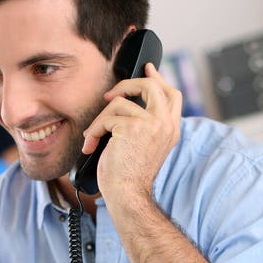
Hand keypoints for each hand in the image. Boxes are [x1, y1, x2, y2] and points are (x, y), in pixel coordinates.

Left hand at [82, 63, 181, 205]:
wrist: (128, 194)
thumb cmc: (130, 176)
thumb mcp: (145, 146)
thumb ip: (146, 125)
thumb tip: (127, 101)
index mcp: (171, 129)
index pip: (171, 94)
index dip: (158, 79)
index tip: (148, 68)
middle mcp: (165, 124)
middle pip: (151, 85)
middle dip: (127, 84)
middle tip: (110, 95)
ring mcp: (151, 123)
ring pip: (120, 102)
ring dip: (100, 120)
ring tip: (94, 137)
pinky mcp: (132, 127)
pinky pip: (106, 118)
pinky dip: (94, 131)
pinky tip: (91, 145)